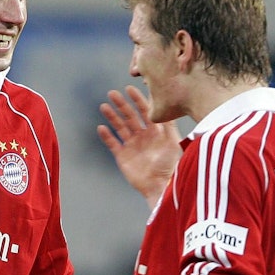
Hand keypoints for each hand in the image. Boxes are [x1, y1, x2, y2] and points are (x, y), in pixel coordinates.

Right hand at [97, 85, 181, 206]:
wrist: (160, 185)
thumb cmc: (170, 164)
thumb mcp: (173, 141)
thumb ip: (169, 124)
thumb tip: (167, 105)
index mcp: (155, 131)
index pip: (144, 111)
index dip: (137, 100)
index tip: (129, 89)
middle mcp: (142, 136)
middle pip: (130, 116)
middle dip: (121, 105)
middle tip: (112, 93)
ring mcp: (131, 146)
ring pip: (120, 127)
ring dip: (112, 117)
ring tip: (104, 107)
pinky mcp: (122, 156)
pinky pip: (112, 143)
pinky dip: (107, 136)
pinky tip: (101, 127)